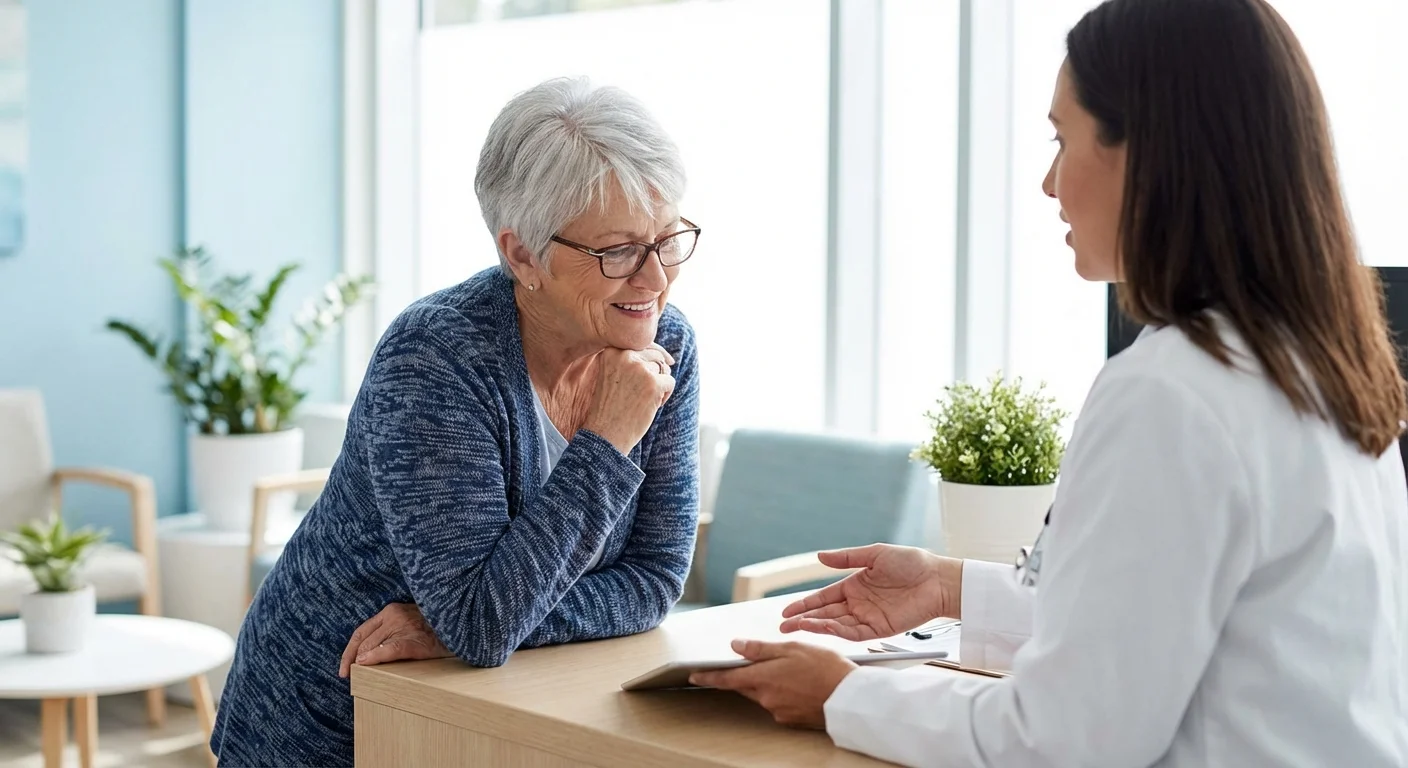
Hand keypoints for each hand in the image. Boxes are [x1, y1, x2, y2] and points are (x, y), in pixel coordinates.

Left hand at [338, 602, 452, 677]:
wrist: (461, 623)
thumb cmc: (437, 628)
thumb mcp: (411, 624)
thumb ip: (391, 633)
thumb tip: (367, 656)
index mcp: (392, 610)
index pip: (361, 632)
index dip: (348, 651)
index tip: (344, 668)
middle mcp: (395, 615)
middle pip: (364, 641)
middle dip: (353, 661)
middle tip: (351, 677)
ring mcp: (405, 626)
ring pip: (373, 646)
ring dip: (363, 664)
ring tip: (358, 678)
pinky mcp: (415, 639)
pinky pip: (390, 650)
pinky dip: (375, 657)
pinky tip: (366, 664)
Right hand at [582, 343, 675, 453]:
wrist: (605, 434)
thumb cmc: (610, 407)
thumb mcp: (613, 375)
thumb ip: (631, 360)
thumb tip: (667, 357)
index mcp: (611, 351)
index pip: (641, 343)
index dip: (651, 356)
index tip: (660, 366)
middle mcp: (624, 356)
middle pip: (654, 355)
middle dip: (656, 372)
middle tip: (643, 393)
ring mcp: (639, 369)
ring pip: (663, 369)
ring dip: (659, 385)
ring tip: (644, 401)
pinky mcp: (653, 383)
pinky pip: (670, 381)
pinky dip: (665, 395)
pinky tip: (652, 406)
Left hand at [689, 640, 855, 729]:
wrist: (850, 699)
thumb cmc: (825, 669)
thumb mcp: (792, 649)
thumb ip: (760, 649)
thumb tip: (736, 646)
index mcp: (762, 678)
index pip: (727, 678)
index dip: (709, 676)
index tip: (694, 675)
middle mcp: (766, 698)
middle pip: (745, 686)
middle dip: (746, 676)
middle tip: (759, 664)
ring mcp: (778, 711)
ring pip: (763, 695)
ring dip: (769, 684)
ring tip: (793, 671)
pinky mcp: (790, 720)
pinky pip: (779, 704)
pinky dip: (783, 694)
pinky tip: (800, 685)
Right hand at [778, 544, 961, 640]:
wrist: (938, 579)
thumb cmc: (911, 563)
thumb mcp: (875, 554)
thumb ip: (846, 558)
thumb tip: (820, 556)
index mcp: (854, 586)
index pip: (823, 598)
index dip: (804, 604)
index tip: (787, 612)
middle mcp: (858, 604)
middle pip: (825, 614)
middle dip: (803, 620)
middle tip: (784, 627)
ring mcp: (868, 618)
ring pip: (836, 625)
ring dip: (817, 626)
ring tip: (799, 627)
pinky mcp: (880, 630)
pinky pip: (854, 633)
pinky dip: (838, 632)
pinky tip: (824, 628)